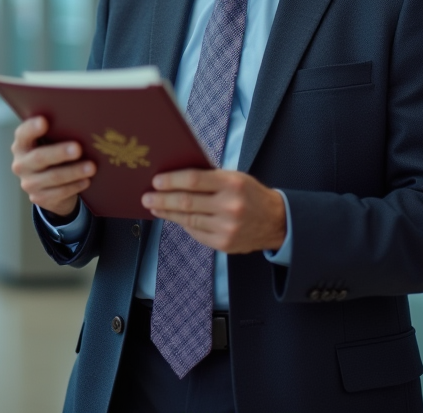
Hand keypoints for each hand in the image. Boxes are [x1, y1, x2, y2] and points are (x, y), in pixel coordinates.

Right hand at [10, 116, 95, 217]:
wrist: (48, 188)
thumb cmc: (52, 156)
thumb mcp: (48, 144)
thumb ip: (55, 134)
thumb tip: (81, 123)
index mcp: (21, 145)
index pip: (23, 134)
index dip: (32, 128)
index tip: (44, 121)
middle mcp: (21, 164)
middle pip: (39, 157)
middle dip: (59, 152)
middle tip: (77, 148)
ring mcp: (29, 183)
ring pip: (53, 177)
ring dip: (74, 172)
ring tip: (91, 167)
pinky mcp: (39, 198)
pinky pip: (59, 192)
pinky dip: (75, 186)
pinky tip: (86, 181)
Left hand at [142, 169, 286, 253]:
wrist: (277, 221)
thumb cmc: (250, 193)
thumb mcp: (235, 178)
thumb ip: (208, 178)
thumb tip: (174, 178)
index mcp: (232, 184)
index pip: (193, 180)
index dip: (171, 181)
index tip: (155, 181)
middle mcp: (230, 206)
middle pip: (186, 202)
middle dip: (162, 199)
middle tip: (146, 197)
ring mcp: (227, 228)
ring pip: (188, 219)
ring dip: (167, 213)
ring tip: (155, 206)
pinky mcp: (224, 244)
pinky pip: (196, 233)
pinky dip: (183, 224)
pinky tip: (173, 218)